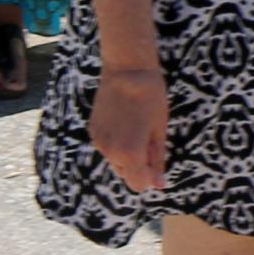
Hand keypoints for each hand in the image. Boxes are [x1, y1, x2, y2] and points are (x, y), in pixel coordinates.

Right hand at [91, 63, 168, 193]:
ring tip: (137, 127)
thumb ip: (157, 160)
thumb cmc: (151, 97)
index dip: (150, 177)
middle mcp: (110, 152)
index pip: (139, 184)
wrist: (126, 70)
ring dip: (127, 154)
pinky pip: (107, 147)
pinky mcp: (93, 131)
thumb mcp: (160, 130)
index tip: (157, 162)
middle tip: (149, 138)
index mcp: (130, 154)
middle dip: (139, 164)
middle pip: (127, 173)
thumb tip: (159, 185)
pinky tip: (125, 122)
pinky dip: (117, 143)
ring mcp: (99, 142)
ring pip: (116, 161)